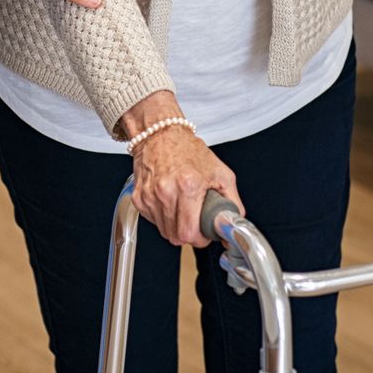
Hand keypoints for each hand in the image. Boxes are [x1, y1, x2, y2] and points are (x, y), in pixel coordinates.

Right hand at [120, 92, 240, 246]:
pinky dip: (162, 217)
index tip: (204, 232)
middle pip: (176, 236)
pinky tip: (169, 201)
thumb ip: (233, 203)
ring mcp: (149, 196)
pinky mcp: (139, 198)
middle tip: (195, 220)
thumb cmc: (189, 150)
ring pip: (164, 231)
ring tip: (182, 207)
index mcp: (188, 186)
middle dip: (189, 234)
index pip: (189, 233)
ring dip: (175, 226)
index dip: (200, 238)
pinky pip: (153, 221)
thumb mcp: (221, 173)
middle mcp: (165, 191)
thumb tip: (232, 227)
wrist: (160, 134)